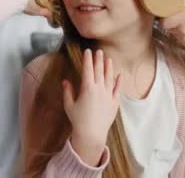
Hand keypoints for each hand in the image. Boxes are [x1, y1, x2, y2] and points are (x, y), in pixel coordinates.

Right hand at [63, 49, 120, 166]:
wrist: (91, 134)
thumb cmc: (78, 120)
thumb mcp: (69, 105)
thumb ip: (68, 92)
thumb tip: (65, 81)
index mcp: (87, 88)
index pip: (88, 69)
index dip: (88, 59)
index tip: (88, 51)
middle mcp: (99, 89)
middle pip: (99, 71)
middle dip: (98, 60)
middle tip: (99, 51)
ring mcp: (108, 95)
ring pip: (109, 77)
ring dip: (109, 67)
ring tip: (108, 59)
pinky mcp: (114, 102)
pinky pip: (117, 89)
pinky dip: (118, 81)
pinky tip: (119, 75)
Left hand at [161, 0, 184, 52]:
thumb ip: (183, 2)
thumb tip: (172, 2)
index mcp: (184, 18)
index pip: (163, 22)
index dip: (163, 18)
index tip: (165, 14)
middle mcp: (182, 30)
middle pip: (167, 27)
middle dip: (170, 22)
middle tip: (176, 17)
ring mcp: (184, 39)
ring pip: (172, 33)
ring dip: (175, 28)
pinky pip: (178, 38)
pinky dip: (181, 34)